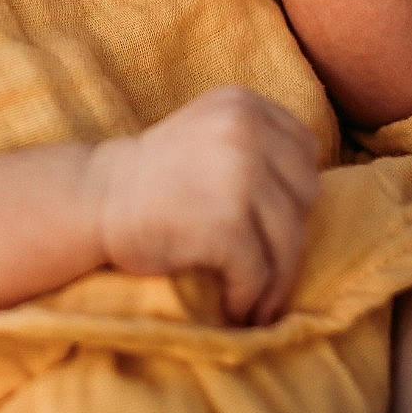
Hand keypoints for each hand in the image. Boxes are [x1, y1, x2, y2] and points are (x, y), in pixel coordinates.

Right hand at [91, 85, 320, 323]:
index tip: (272, 218)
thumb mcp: (208, 130)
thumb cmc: (156, 175)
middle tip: (265, 262)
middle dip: (288, 233)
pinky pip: (259, 273)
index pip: (304, 151)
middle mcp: (246, 131)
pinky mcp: (227, 224)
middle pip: (305, 195)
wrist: (97, 198)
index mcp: (244, 104)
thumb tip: (315, 193)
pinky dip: (249, 298)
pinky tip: (235, 308)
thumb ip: (256, 141)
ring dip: (276, 282)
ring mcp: (238, 176)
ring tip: (259, 302)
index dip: (292, 189)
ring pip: (289, 241)